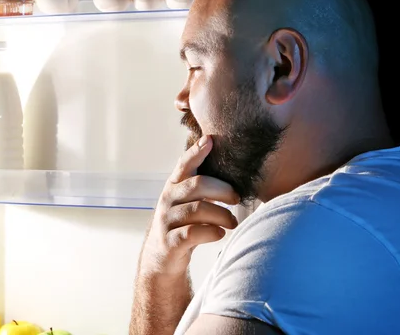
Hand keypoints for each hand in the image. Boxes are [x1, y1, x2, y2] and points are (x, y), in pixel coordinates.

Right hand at [139, 135, 239, 276]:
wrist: (161, 258)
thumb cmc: (183, 224)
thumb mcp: (187, 201)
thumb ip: (202, 185)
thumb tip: (235, 167)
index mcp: (174, 186)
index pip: (184, 165)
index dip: (196, 152)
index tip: (210, 141)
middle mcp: (168, 200)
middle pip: (197, 185)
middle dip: (222, 189)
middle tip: (237, 198)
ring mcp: (167, 221)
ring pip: (197, 210)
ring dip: (222, 215)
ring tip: (233, 222)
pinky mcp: (171, 242)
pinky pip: (193, 233)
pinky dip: (211, 232)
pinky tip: (220, 233)